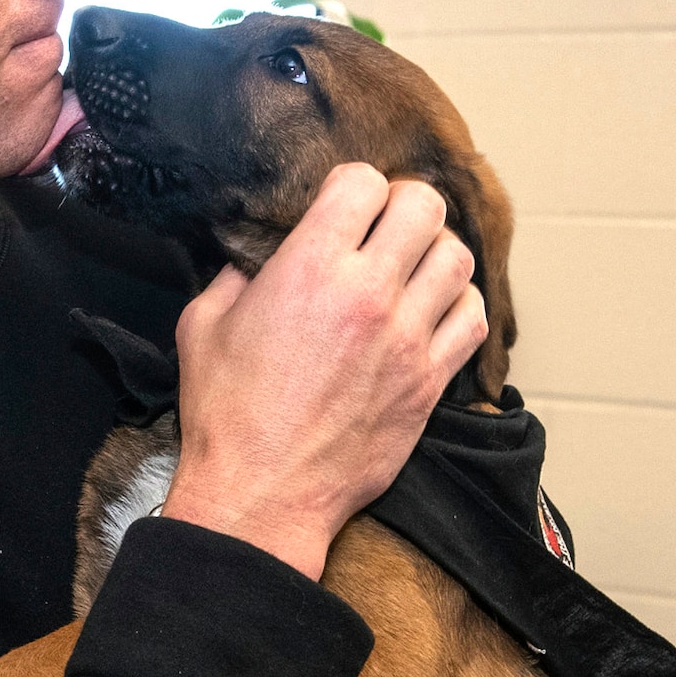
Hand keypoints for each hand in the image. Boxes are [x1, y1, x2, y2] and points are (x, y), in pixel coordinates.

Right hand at [163, 165, 485, 578]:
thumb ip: (232, 277)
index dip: (351, 186)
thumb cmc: (225, 416)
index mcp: (309, 268)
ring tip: (412, 269)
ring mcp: (407, 339)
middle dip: (403, 208)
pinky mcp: (429, 382)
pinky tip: (432, 314)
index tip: (340, 207)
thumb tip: (253, 257)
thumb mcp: (202, 326)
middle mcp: (367, 294)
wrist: (261, 494)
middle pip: (424, 207)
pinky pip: (473, 320)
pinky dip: (460, 306)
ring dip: (435, 254)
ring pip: (458, 259)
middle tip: (384, 229)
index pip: (364, 182)